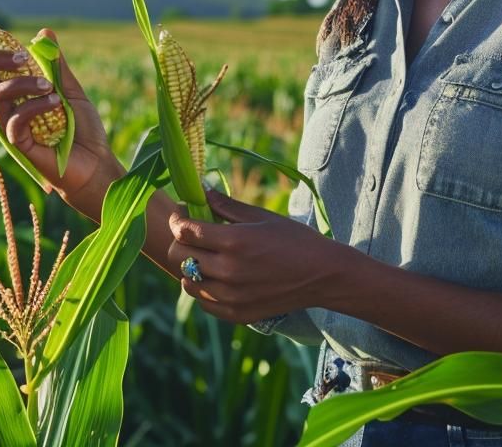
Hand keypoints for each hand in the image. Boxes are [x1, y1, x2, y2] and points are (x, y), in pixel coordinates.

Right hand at [0, 28, 117, 197]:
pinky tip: (56, 103)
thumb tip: (44, 32)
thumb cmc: (83, 130)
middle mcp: (10, 109)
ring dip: (21, 83)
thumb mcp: (71, 90)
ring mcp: (12, 127)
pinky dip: (34, 106)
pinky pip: (14, 120)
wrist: (97, 164)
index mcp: (18, 95)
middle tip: (22, 59)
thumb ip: (56, 65)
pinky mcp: (20, 144)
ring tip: (49, 86)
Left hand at [166, 189, 341, 323]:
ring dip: (190, 267)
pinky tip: (216, 277)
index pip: (185, 231)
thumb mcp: (261, 217)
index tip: (181, 213)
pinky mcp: (237, 314)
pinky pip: (204, 302)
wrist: (324, 275)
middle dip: (180, 242)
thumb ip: (226, 205)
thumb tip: (200, 188)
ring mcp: (231, 297)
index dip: (178, 219)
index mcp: (233, 242)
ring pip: (187, 283)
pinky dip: (203, 289)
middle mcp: (228, 271)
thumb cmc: (295, 240)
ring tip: (205, 257)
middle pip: (179, 256)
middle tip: (191, 235)